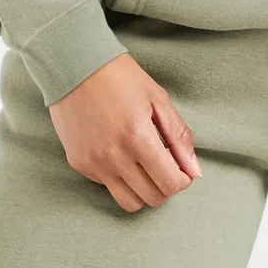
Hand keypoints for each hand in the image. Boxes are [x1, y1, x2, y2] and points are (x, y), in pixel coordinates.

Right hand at [48, 52, 200, 211]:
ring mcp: (94, 163)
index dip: (183, 180)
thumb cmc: (120, 77)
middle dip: (166, 186)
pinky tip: (120, 153)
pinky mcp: (79, 163)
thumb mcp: (158, 99)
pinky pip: (108, 186)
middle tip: (165, 166)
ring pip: (129, 202)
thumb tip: (195, 171)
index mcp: (138, 139)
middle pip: (152, 198)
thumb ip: (179, 137)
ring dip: (143, 190)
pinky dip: (120, 178)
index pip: (170, 184)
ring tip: (144, 167)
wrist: (73, 64)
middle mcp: (114, 157)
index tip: (181, 168)